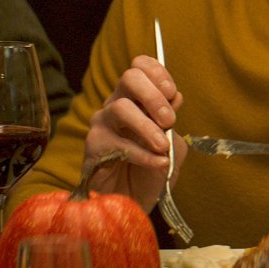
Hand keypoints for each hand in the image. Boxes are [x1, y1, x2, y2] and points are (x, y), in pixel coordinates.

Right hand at [83, 55, 183, 209]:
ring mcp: (102, 124)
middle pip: (129, 78)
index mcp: (137, 98)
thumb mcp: (173, 143)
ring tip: (162, 146)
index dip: (158, 73)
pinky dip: (143, 154)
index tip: (172, 93)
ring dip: (147, 126)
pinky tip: (158, 163)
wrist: (134, 201)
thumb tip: (174, 98)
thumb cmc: (152, 169)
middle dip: (153, 96)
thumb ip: (173, 121)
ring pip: (121, 108)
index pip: (140, 66)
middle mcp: (117, 104)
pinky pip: (118, 144)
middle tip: (169, 120)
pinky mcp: (94, 146)